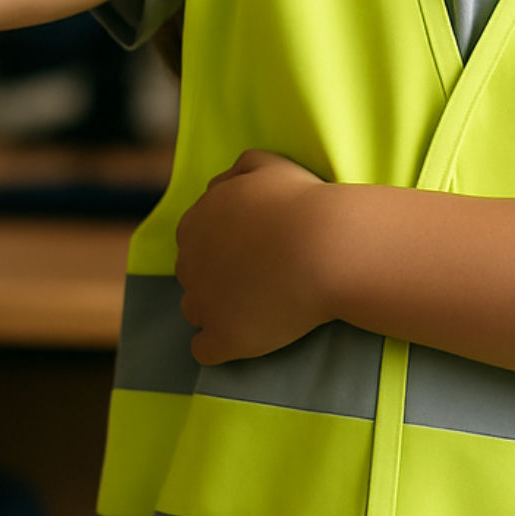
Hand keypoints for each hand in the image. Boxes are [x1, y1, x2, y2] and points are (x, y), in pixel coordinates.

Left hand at [175, 149, 333, 365]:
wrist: (325, 246)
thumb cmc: (301, 202)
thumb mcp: (266, 165)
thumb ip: (236, 171)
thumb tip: (220, 185)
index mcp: (195, 222)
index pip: (193, 238)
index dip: (221, 244)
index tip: (250, 248)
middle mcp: (189, 263)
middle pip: (191, 275)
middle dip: (216, 276)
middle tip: (257, 274)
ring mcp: (203, 303)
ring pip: (195, 311)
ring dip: (217, 309)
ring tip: (255, 305)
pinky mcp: (222, 337)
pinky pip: (205, 350)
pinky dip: (220, 344)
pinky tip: (246, 334)